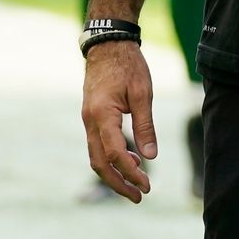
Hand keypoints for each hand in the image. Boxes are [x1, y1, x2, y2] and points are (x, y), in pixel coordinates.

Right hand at [81, 40, 155, 202]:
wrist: (108, 43)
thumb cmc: (128, 65)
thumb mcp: (143, 93)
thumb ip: (145, 125)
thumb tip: (150, 156)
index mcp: (102, 115)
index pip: (115, 154)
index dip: (131, 174)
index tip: (147, 186)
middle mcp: (90, 120)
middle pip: (99, 163)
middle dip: (118, 183)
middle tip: (139, 196)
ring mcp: (87, 119)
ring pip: (96, 156)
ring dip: (114, 173)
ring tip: (137, 181)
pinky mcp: (91, 116)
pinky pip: (97, 144)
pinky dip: (111, 157)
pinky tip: (130, 159)